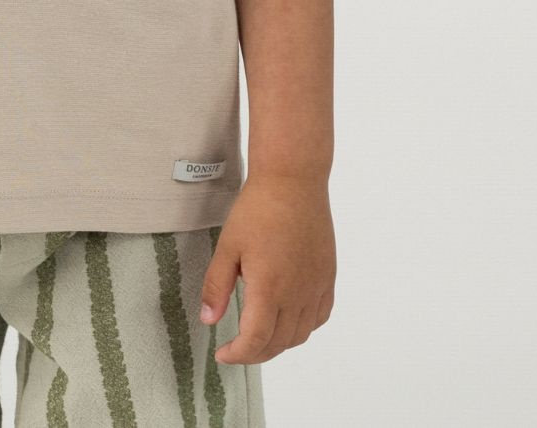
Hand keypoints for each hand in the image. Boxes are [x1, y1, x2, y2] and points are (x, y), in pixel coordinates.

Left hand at [198, 173, 335, 364]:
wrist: (293, 181)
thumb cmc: (257, 209)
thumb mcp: (228, 246)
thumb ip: (217, 287)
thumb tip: (208, 320)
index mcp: (269, 288)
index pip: (256, 341)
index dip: (238, 355)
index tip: (222, 353)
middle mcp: (297, 294)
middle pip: (278, 343)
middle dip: (254, 353)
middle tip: (236, 348)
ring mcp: (316, 286)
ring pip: (301, 334)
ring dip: (278, 343)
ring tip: (259, 335)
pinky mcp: (328, 276)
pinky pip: (319, 315)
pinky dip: (303, 327)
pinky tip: (289, 319)